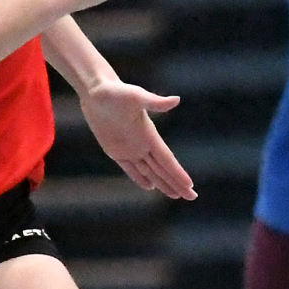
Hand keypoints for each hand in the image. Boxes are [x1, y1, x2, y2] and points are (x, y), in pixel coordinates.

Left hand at [79, 78, 195, 200]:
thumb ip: (155, 102)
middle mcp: (142, 144)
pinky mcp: (115, 150)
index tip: (190, 186)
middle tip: (191, 197)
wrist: (96, 90)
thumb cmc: (116, 91)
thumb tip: (176, 100)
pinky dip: (141, 179)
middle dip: (177, 184)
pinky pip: (131, 169)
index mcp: (149, 135)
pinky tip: (150, 187)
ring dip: (163, 184)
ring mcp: (130, 148)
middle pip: (163, 170)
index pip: (167, 160)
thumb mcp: (136, 96)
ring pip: (150, 172)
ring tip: (175, 196)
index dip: (178, 174)